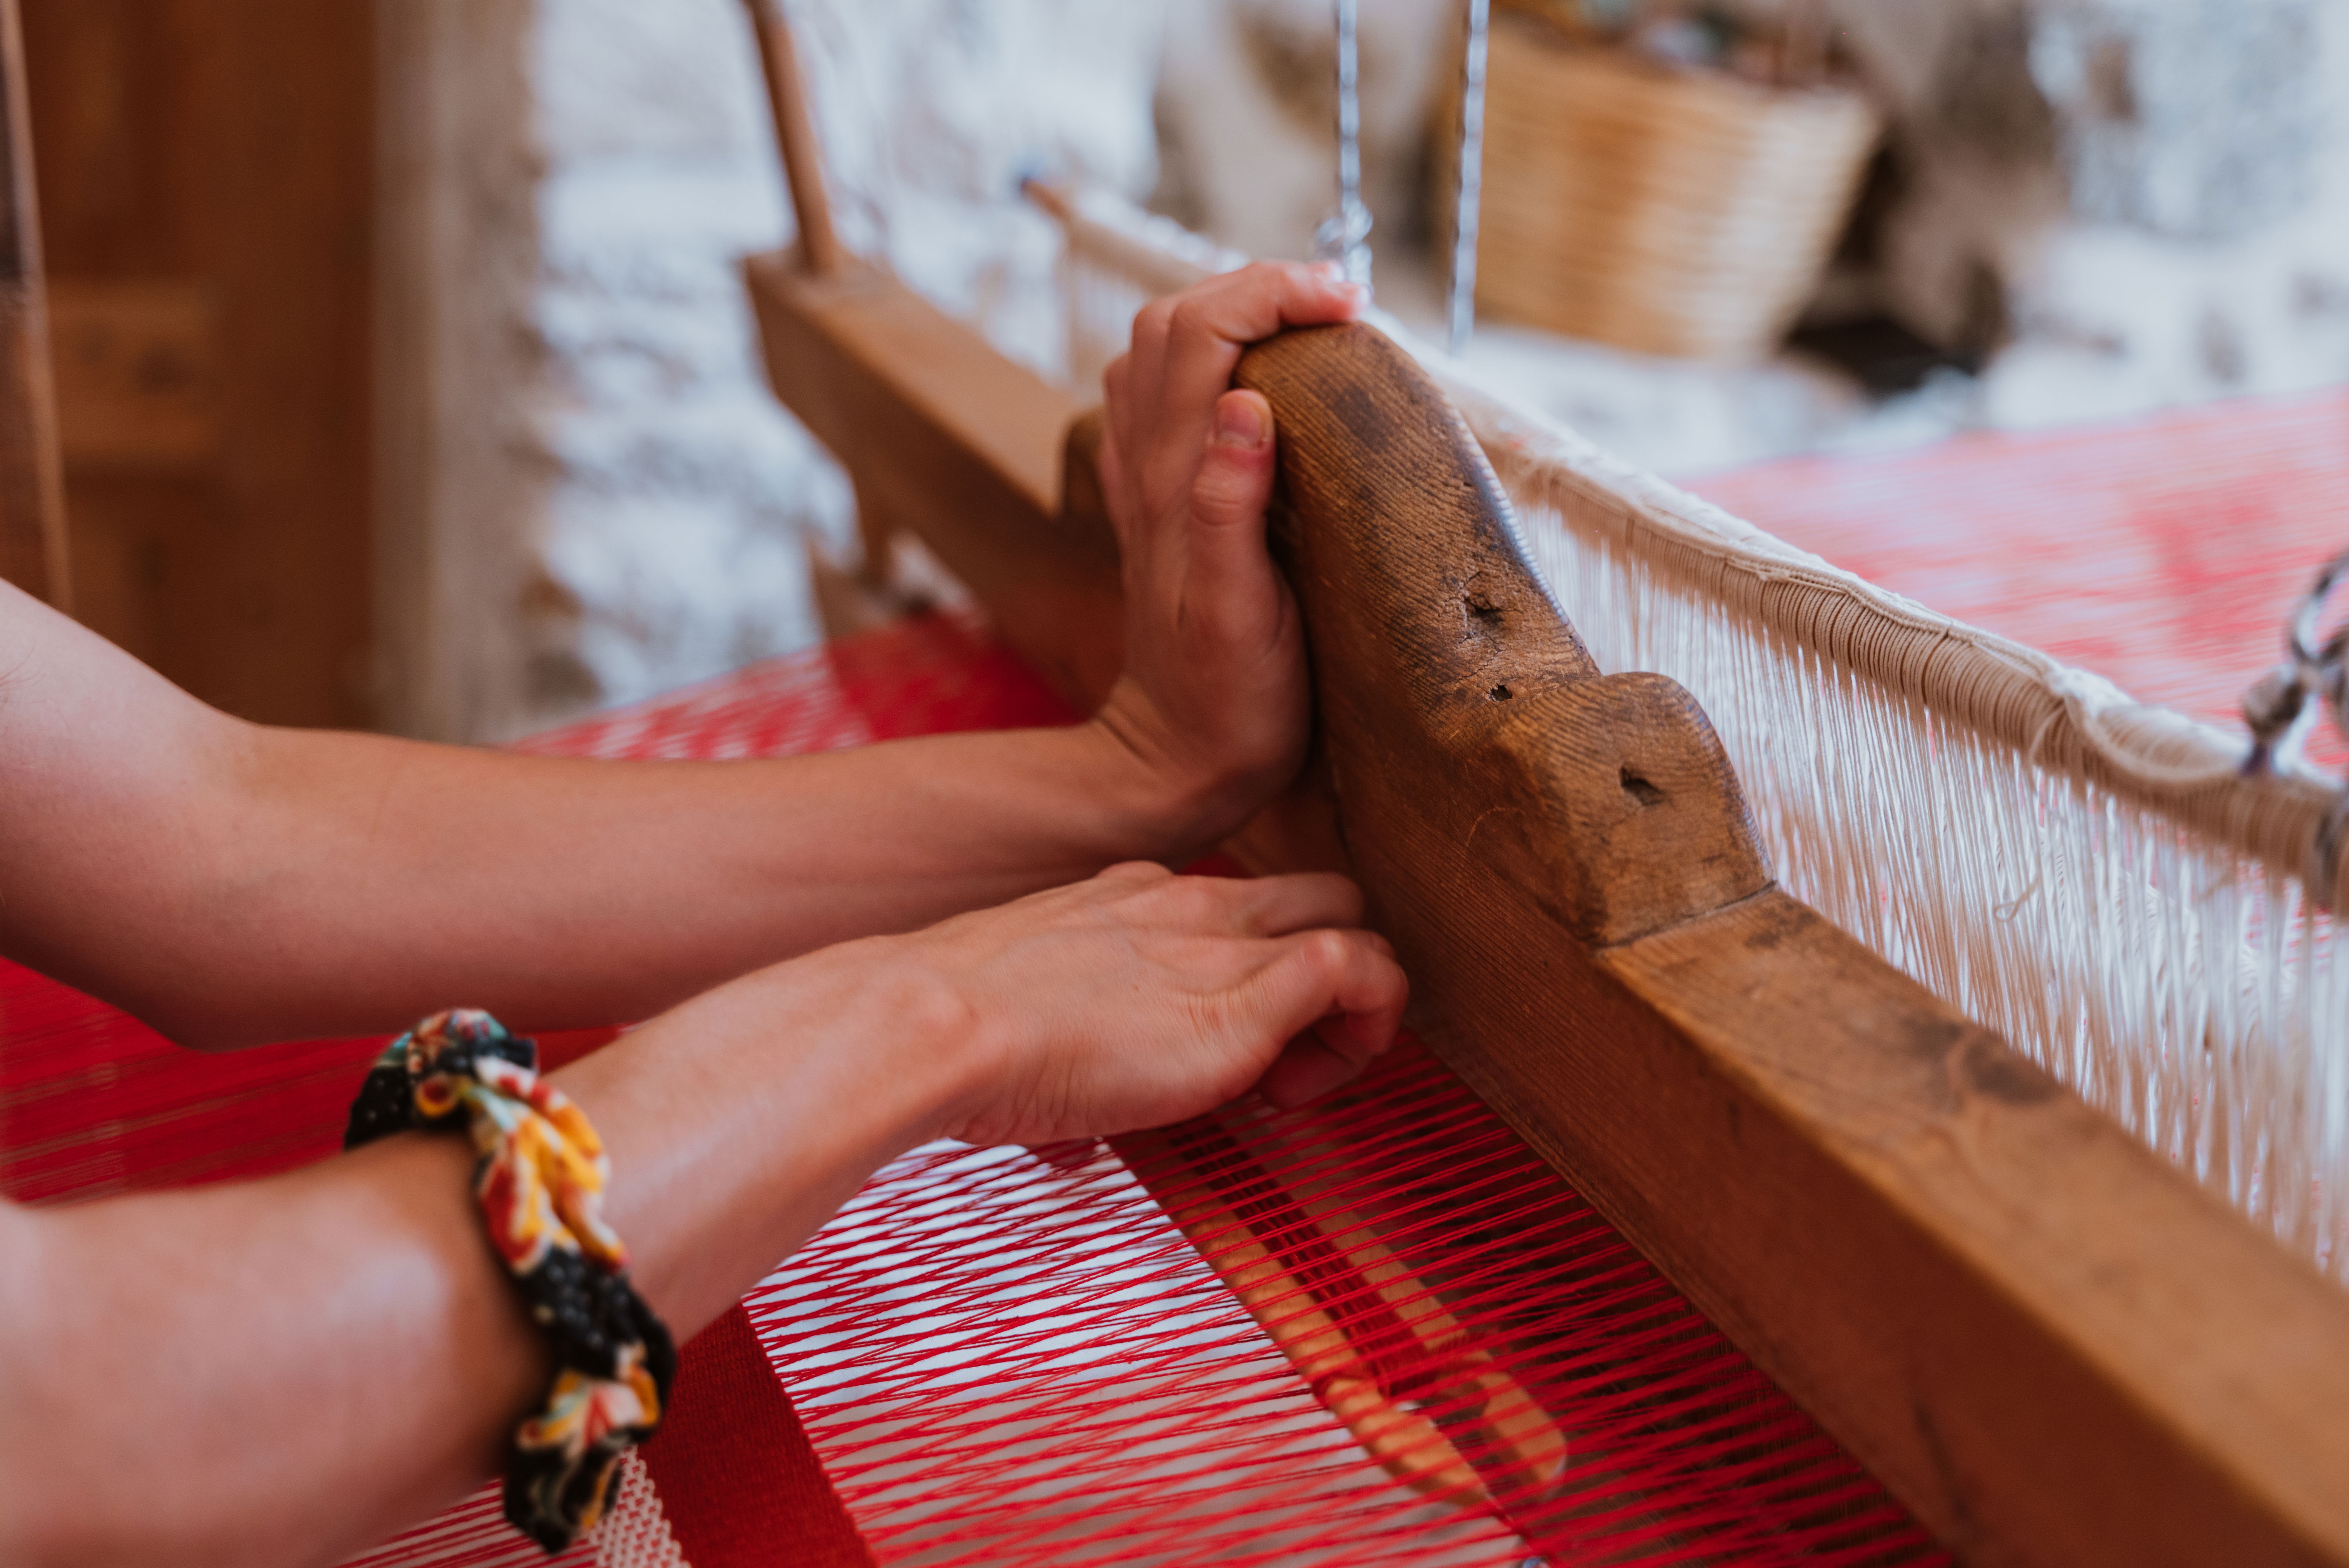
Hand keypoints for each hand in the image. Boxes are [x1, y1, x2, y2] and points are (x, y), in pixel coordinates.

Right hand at [898, 862, 1405, 1146]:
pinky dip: (1367, 1023)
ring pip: (1354, 924)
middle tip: (1288, 1060)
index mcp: (1135, 898)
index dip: (1261, 968)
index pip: (1242, 905)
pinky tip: (1297, 1089)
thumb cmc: (958, 1035)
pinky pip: (1358, 967)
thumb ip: (1068, 1043)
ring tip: (1292, 1085)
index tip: (1223, 1046)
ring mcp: (1219, 943)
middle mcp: (1188, 901)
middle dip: (1333, 968)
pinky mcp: (1242, 1000)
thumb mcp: (1027, 1015)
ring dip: (1355, 1007)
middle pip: (1320, 896)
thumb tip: (1068, 1131)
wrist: (934, 1024)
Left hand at [1091, 262, 1368, 855]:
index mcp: (1173, 484)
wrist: (1174, 762)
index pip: (1199, 332)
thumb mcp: (1243, 616)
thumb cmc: (1228, 703)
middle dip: (1255, 287)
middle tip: (1339, 305)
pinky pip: (1157, 399)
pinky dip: (1205, 361)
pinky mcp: (1154, 505)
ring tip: (1303, 325)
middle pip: (1172, 320)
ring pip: (1156, 351)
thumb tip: (1244, 403)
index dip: (1272, 294)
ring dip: (1227, 314)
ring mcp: (1143, 484)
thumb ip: (1231, 506)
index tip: (1349, 308)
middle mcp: (1146, 470)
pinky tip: (1251, 382)